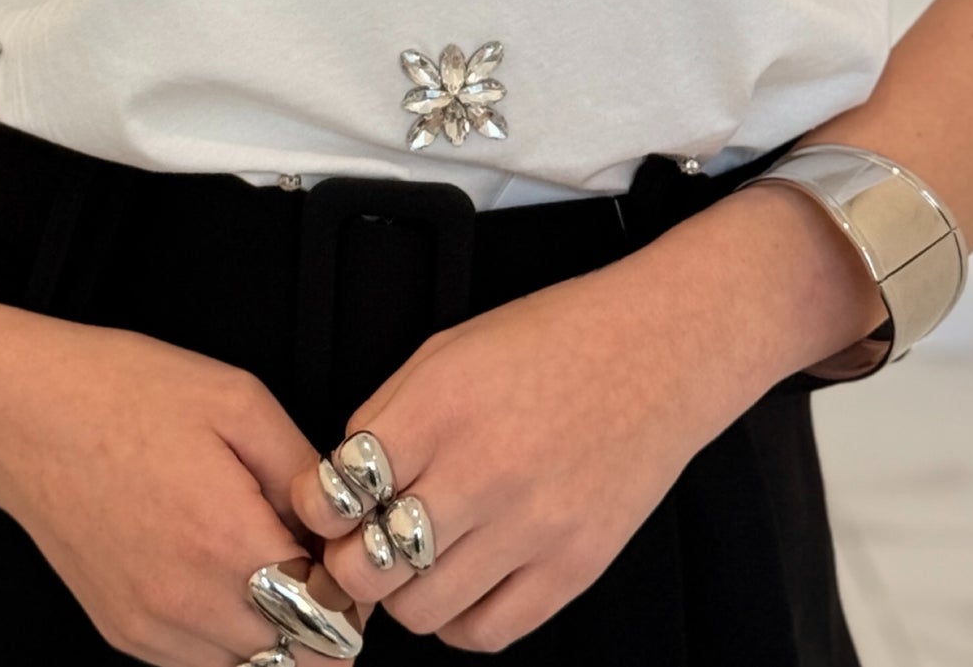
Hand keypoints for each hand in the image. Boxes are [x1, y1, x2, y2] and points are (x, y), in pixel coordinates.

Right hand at [0, 313, 367, 666]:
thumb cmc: (127, 392)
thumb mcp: (239, 400)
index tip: (341, 546)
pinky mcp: (123, 634)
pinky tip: (213, 566)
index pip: (331, 618)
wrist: (23, 414)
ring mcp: (152, 629)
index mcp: (228, 543)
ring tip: (256, 554)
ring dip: (273, 627)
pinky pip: (200, 659)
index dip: (350, 584)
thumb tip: (344, 522)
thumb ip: (304, 471)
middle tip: (309, 552)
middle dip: (321, 613)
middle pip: (299, 658)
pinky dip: (224, 630)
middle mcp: (190, 604)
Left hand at [285, 246, 768, 651]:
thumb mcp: (448, 349)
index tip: (321, 506)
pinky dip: (459, 620)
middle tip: (358, 545)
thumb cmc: (554, 340)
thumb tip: (339, 480)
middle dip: (348, 561)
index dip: (315, 506)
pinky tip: (463, 582)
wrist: (656, 352)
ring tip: (415, 561)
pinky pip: (486, 632)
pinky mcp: (572, 568)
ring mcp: (531, 527)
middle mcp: (484, 470)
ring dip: (403, 593)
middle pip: (368, 566)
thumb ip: (387, 413)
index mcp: (442, 405)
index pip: (338, 490)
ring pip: (421, 611)